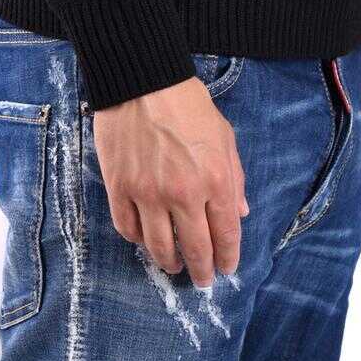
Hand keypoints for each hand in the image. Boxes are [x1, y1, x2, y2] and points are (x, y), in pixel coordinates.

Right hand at [93, 77, 247, 286]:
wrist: (142, 80)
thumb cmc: (187, 103)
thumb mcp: (223, 135)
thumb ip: (235, 177)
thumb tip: (239, 213)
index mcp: (215, 179)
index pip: (226, 234)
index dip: (228, 257)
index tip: (227, 267)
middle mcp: (183, 193)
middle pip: (195, 249)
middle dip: (203, 270)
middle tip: (204, 279)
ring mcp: (148, 194)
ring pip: (159, 247)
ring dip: (169, 263)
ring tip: (174, 266)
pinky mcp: (120, 188)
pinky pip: (128, 229)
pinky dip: (138, 241)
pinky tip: (146, 241)